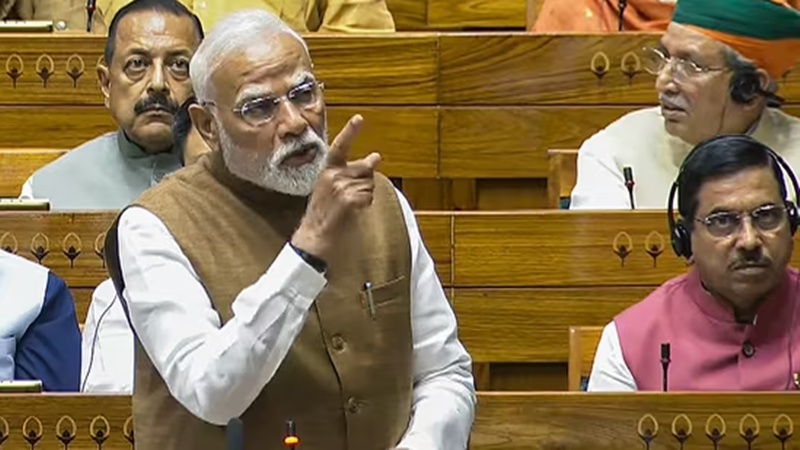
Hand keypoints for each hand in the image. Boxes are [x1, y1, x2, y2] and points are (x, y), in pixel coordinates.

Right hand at [291, 114, 380, 259]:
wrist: (315, 235)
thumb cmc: (324, 213)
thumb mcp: (331, 187)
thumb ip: (350, 172)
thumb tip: (375, 156)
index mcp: (327, 170)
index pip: (340, 147)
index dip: (350, 132)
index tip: (359, 119)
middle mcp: (333, 175)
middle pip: (365, 169)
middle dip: (365, 182)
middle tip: (351, 198)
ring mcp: (340, 187)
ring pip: (369, 184)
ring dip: (365, 196)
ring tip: (349, 206)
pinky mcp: (348, 199)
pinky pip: (368, 197)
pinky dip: (365, 205)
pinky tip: (352, 212)